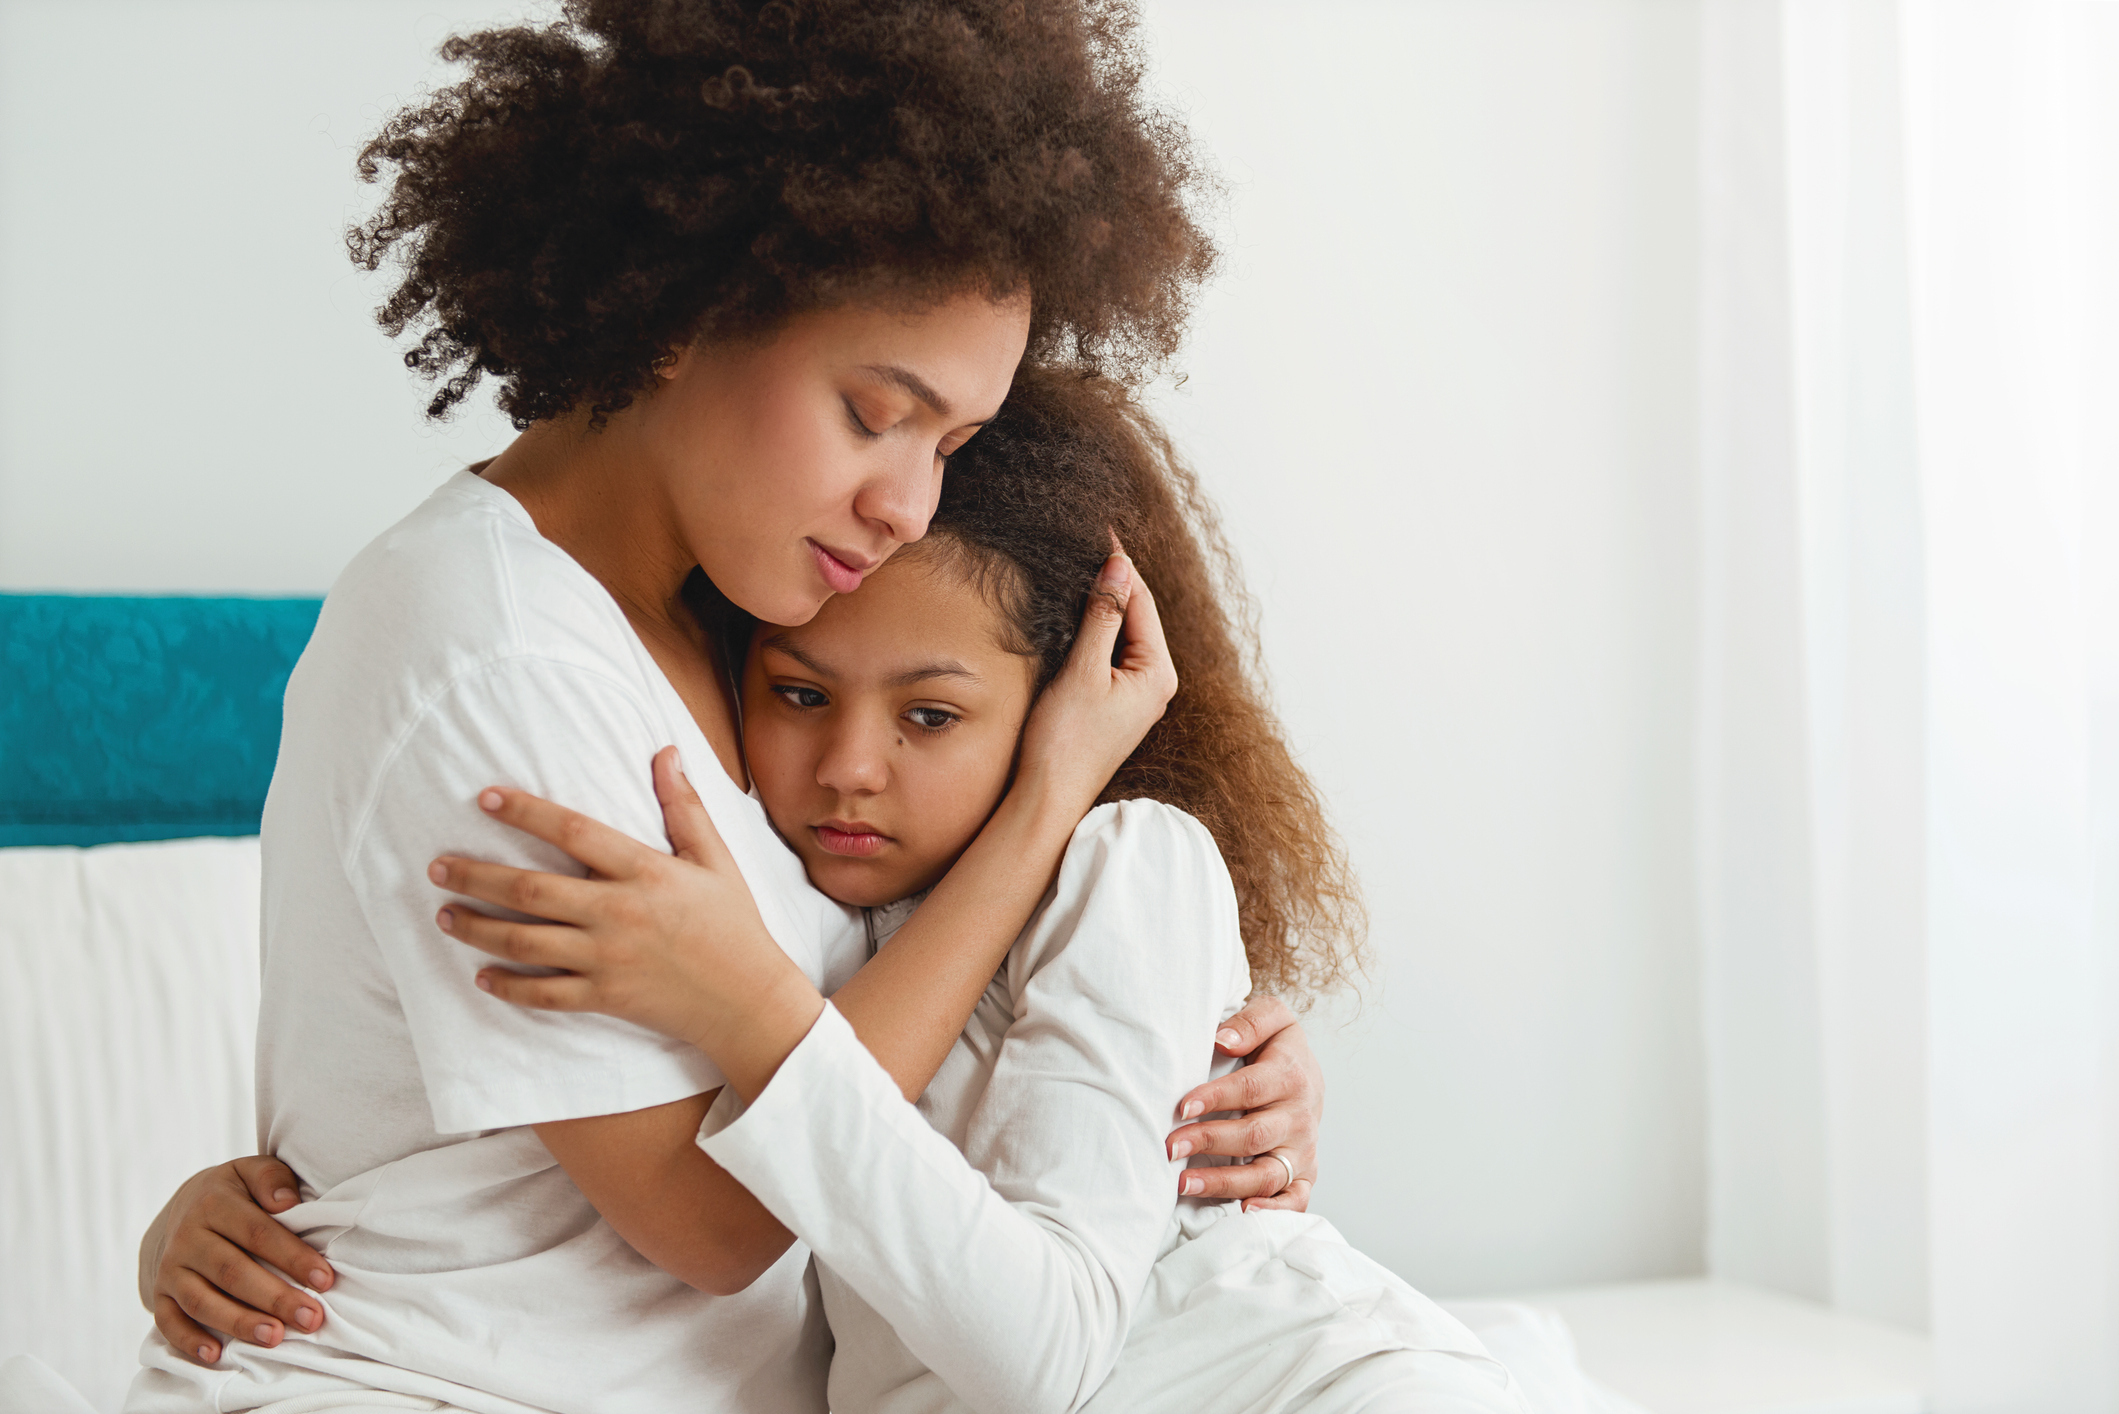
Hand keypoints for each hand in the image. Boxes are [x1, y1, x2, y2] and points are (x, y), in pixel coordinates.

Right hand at [141, 1156, 332, 1364]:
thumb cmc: (237, 1192)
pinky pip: (168, 1322)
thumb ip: (272, 1179)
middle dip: (274, 1298)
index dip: (292, 1257)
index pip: (258, 1233)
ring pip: (202, 1301)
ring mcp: (171, 1268)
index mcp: (215, 1203)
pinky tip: (216, 1356)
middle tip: (310, 1318)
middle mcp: (187, 1237)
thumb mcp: (253, 1171)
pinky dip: (188, 1341)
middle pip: (233, 1272)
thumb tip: (287, 1202)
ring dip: (239, 1323)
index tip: (325, 1280)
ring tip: (274, 1338)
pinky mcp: (159, 1294)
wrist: (184, 1205)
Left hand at [434, 749, 823, 1098]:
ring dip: (478, 928)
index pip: (574, 832)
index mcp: (645, 872)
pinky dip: (508, 987)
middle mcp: (618, 914)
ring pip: (525, 942)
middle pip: (530, 891)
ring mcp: (607, 959)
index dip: (527, 811)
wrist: (748, 1001)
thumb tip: (665, 752)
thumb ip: (684, 807)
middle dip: (476, 876)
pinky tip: (482, 975)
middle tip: (437, 866)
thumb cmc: (734, 924)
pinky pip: (543, 994)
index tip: (486, 797)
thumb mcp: (716, 859)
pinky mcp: (604, 997)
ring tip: (445, 915)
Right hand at [1013, 550, 1178, 815]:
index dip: (1120, 564)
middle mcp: (1155, 683)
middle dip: (1114, 580)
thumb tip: (1118, 567)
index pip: (1142, 601)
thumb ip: (1103, 616)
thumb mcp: (1082, 670)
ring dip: (1102, 604)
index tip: (1103, 529)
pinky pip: (1110, 654)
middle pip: (1136, 614)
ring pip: (1122, 633)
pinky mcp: (1116, 704)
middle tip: (1088, 541)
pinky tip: (1075, 615)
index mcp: (1157, 673)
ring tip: (1080, 568)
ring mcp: (1136, 695)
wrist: (1048, 798)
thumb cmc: (1065, 741)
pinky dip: (1095, 631)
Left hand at [1164, 996, 1323, 1211]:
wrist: (1308, 1074)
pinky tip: (1242, 1212)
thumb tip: (1223, 1040)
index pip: (1251, 1089)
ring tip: (1184, 1184)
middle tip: (1170, 1147)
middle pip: (1254, 1135)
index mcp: (1291, 1075)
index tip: (1182, 1106)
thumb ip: (1251, 1021)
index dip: (1216, 1098)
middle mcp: (1300, 1117)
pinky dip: (1273, 1212)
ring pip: (1266, 1174)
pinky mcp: (1303, 1174)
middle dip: (1209, 1141)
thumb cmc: (1277, 1048)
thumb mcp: (1272, 1017)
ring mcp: (1302, 1150)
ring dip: (1225, 1182)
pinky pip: (1295, 1200)